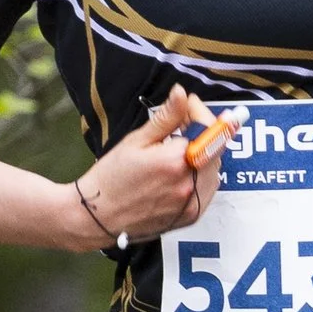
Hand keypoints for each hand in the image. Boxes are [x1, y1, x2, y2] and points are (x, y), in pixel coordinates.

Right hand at [69, 86, 223, 248]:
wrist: (98, 217)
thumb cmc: (111, 178)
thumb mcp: (136, 141)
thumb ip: (166, 117)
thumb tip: (182, 94)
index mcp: (175, 162)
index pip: (208, 128)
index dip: (200, 112)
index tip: (189, 105)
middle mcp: (188, 185)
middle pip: (214, 148)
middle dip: (202, 131)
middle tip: (181, 124)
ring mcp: (191, 204)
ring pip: (213, 168)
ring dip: (203, 153)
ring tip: (178, 148)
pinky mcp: (190, 217)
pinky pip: (207, 189)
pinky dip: (200, 175)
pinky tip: (180, 170)